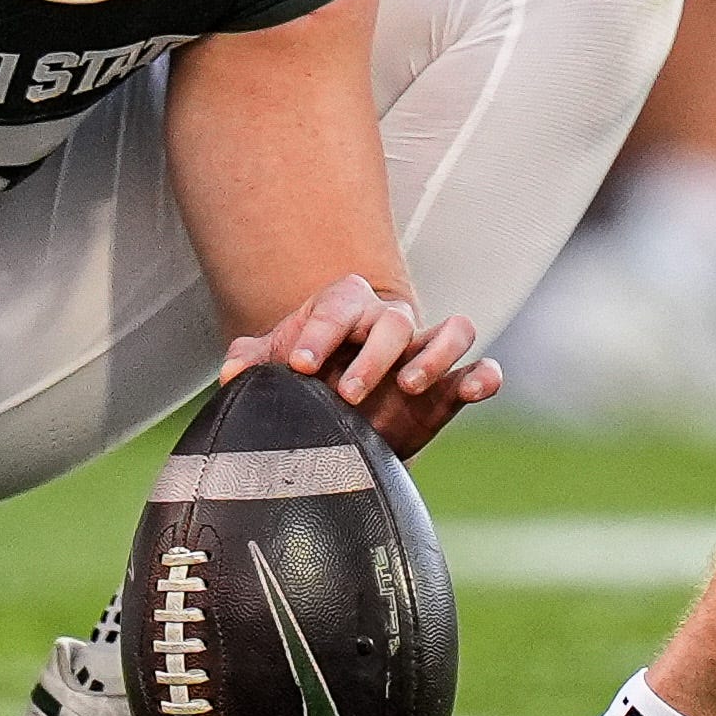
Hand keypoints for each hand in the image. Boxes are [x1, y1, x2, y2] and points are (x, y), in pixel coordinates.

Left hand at [224, 269, 498, 456]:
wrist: (337, 411)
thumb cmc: (305, 380)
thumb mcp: (275, 368)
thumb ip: (253, 362)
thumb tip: (232, 370)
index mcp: (346, 310)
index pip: (340, 305)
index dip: (320, 331)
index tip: (298, 366)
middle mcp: (390, 325)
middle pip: (394, 321)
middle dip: (371, 356)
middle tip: (346, 394)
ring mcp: (424, 355)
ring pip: (455, 329)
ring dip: (434, 355)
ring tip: (408, 386)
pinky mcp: (448, 389)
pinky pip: (478, 369)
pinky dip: (483, 375)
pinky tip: (475, 388)